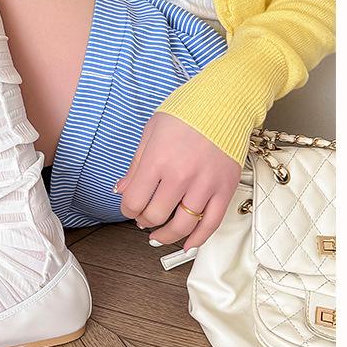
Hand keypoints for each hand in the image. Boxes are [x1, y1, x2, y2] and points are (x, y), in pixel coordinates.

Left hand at [115, 112, 241, 250]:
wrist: (225, 101)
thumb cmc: (187, 112)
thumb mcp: (152, 132)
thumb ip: (136, 165)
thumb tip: (120, 190)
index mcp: (158, 160)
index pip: (134, 201)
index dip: (127, 209)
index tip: (129, 208)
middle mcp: (181, 176)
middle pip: (155, 216)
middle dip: (144, 221)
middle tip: (143, 218)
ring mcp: (205, 184)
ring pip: (182, 225)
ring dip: (166, 236)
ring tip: (158, 236)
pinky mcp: (225, 189)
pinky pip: (211, 223)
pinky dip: (198, 239)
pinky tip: (187, 244)